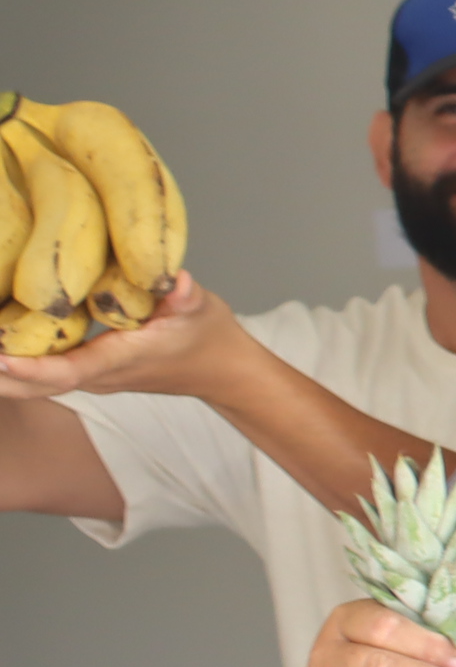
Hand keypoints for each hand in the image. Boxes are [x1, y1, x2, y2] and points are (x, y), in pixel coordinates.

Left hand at [0, 274, 242, 400]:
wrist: (223, 371)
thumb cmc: (208, 337)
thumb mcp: (201, 310)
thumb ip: (185, 296)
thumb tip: (178, 279)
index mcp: (120, 360)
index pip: (67, 371)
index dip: (31, 367)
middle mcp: (98, 376)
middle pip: (34, 387)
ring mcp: (90, 377)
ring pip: (32, 385)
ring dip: (0, 372)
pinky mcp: (86, 372)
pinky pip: (40, 375)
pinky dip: (11, 364)